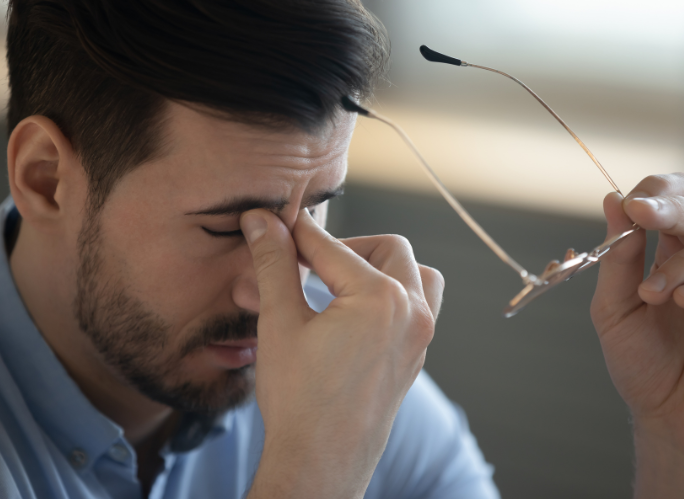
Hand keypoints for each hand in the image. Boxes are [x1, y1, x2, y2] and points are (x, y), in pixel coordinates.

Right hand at [241, 208, 443, 498]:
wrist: (321, 462)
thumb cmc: (299, 400)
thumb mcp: (280, 323)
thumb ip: (275, 264)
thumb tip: (263, 220)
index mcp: (380, 299)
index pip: (332, 247)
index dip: (297, 234)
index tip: (274, 225)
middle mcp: (411, 312)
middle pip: (388, 247)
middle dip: (347, 247)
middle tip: (309, 263)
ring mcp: (420, 335)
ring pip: (415, 274)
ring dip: (381, 267)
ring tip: (340, 283)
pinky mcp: (417, 354)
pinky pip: (419, 305)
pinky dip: (393, 293)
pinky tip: (354, 311)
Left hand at [591, 173, 683, 497]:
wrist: (671, 423)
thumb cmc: (643, 367)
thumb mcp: (615, 311)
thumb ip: (617, 260)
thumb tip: (611, 200)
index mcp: (672, 257)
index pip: (675, 203)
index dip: (656, 192)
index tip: (628, 201)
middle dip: (668, 208)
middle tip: (639, 212)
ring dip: (683, 261)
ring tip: (652, 293)